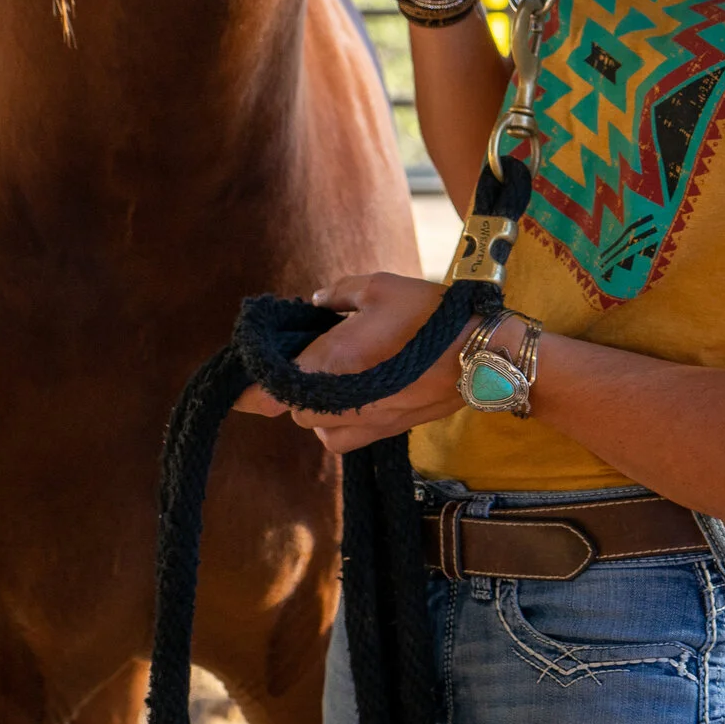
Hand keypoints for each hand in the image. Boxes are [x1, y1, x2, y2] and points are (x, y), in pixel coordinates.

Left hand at [232, 272, 474, 454]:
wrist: (483, 357)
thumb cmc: (431, 318)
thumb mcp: (380, 287)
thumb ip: (338, 294)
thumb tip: (316, 302)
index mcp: (331, 363)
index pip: (266, 392)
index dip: (247, 389)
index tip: (242, 377)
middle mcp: (339, 401)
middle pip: (290, 407)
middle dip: (293, 384)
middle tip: (312, 354)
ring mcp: (361, 423)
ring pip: (314, 424)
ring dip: (316, 402)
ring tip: (340, 374)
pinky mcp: (382, 433)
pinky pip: (339, 436)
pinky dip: (338, 420)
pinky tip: (358, 394)